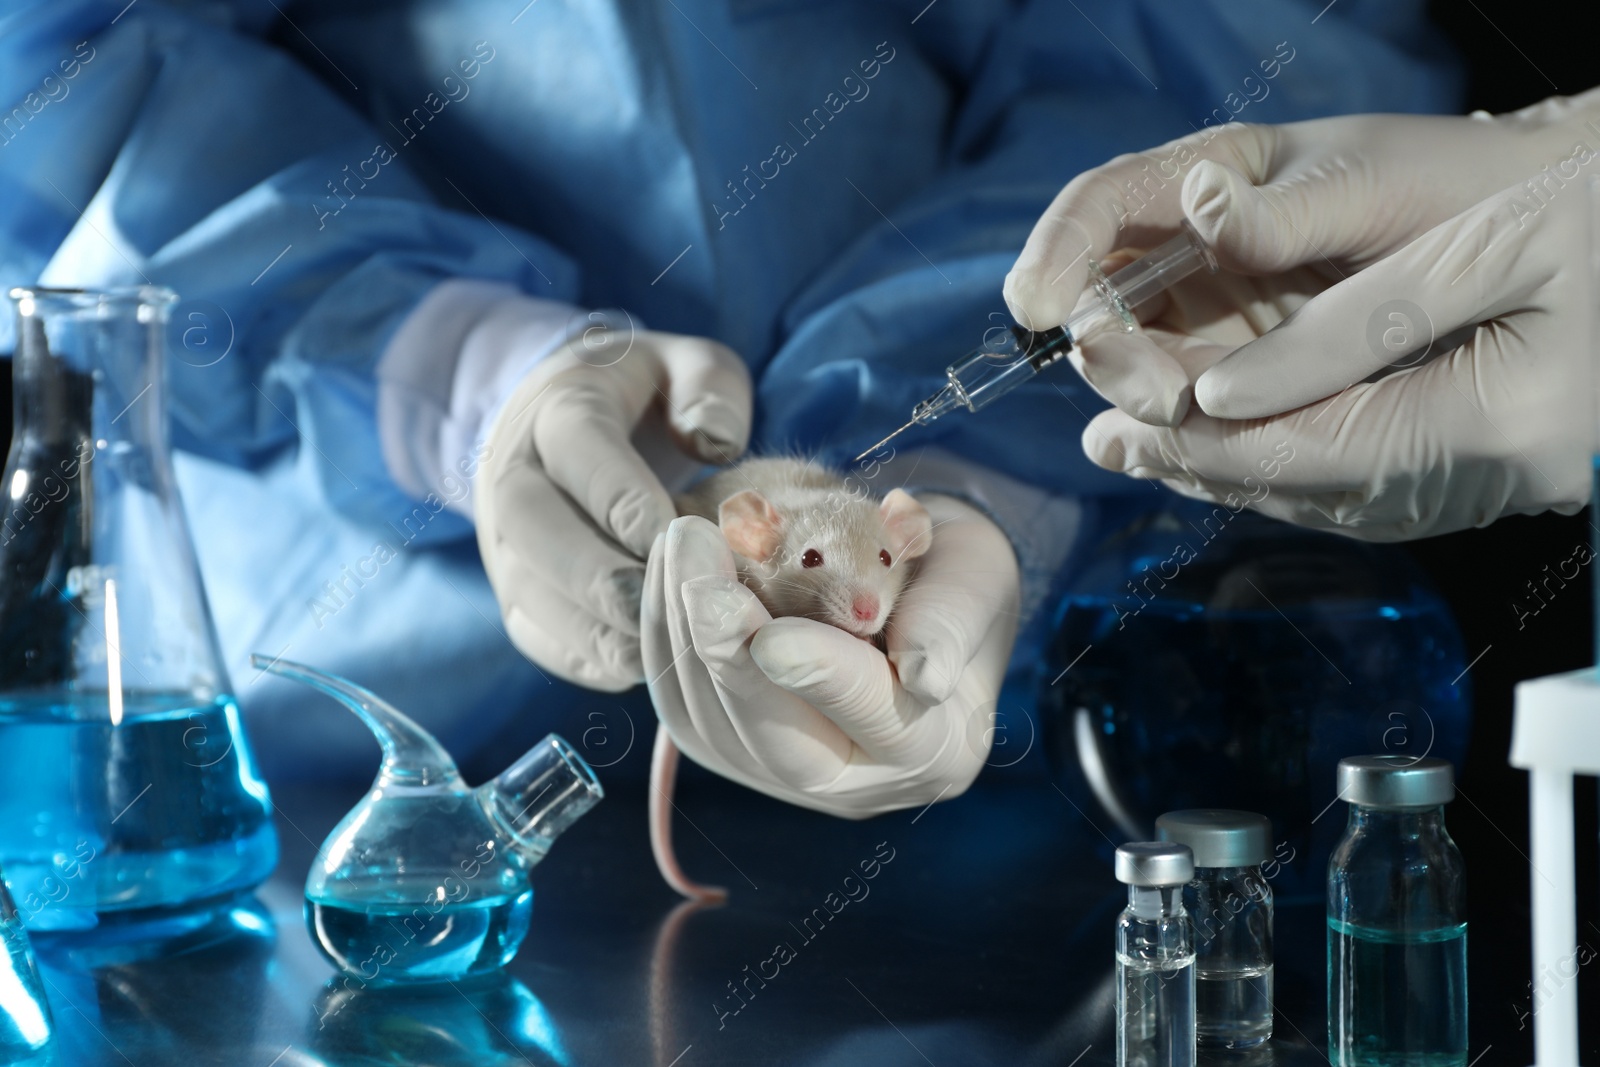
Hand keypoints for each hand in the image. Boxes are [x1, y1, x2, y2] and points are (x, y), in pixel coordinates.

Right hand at [476, 328, 750, 689]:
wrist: (562, 420)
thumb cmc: (646, 396)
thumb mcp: (687, 365)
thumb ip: (710, 388)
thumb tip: (714, 442)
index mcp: (558, 407)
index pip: (579, 449)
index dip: (625, 499)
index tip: (681, 542)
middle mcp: (512, 474)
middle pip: (534, 527)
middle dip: (600, 575)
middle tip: (665, 609)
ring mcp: (504, 540)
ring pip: (527, 590)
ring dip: (593, 627)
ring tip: (662, 649)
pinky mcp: (513, 591)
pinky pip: (534, 634)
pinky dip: (584, 658)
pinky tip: (642, 666)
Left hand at [641, 495, 1018, 817]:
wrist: (910, 578)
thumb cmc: (951, 570)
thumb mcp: (977, 576)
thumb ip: (952, 621)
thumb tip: (924, 677)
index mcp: (938, 750)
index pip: (877, 718)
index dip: (822, 676)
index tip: (772, 636)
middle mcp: (862, 784)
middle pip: (782, 743)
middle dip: (731, 657)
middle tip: (702, 576)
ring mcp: (787, 774)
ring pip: (716, 726)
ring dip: (686, 633)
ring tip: (684, 540)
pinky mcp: (730, 750)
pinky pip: (682, 706)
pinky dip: (667, 636)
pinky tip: (670, 567)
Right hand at [1003, 96, 1599, 425]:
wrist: (1508, 243)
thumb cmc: (1440, 186)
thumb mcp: (1364, 185)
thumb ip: (1280, 209)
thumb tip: (1198, 205)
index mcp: (1206, 183)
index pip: (1103, 207)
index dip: (1058, 251)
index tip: (1035, 302)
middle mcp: (1191, 252)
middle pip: (1105, 299)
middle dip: (1108, 346)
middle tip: (1153, 388)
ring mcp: (1212, 319)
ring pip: (1136, 362)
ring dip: (1140, 396)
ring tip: (1174, 418)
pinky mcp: (1239, 379)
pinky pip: (1187, 409)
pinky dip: (1174, 433)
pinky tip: (1173, 451)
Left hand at [1081, 175, 1593, 540]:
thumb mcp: (1495, 244)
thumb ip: (1358, 322)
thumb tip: (1224, 392)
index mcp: (1490, 427)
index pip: (1297, 449)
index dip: (1194, 438)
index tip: (1109, 416)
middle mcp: (1483, 482)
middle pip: (1300, 485)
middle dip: (1192, 463)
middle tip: (1100, 438)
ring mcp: (1487, 487)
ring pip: (1324, 494)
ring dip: (1227, 471)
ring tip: (1143, 444)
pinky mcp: (1483, 472)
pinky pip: (1360, 483)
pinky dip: (1283, 465)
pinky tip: (1237, 443)